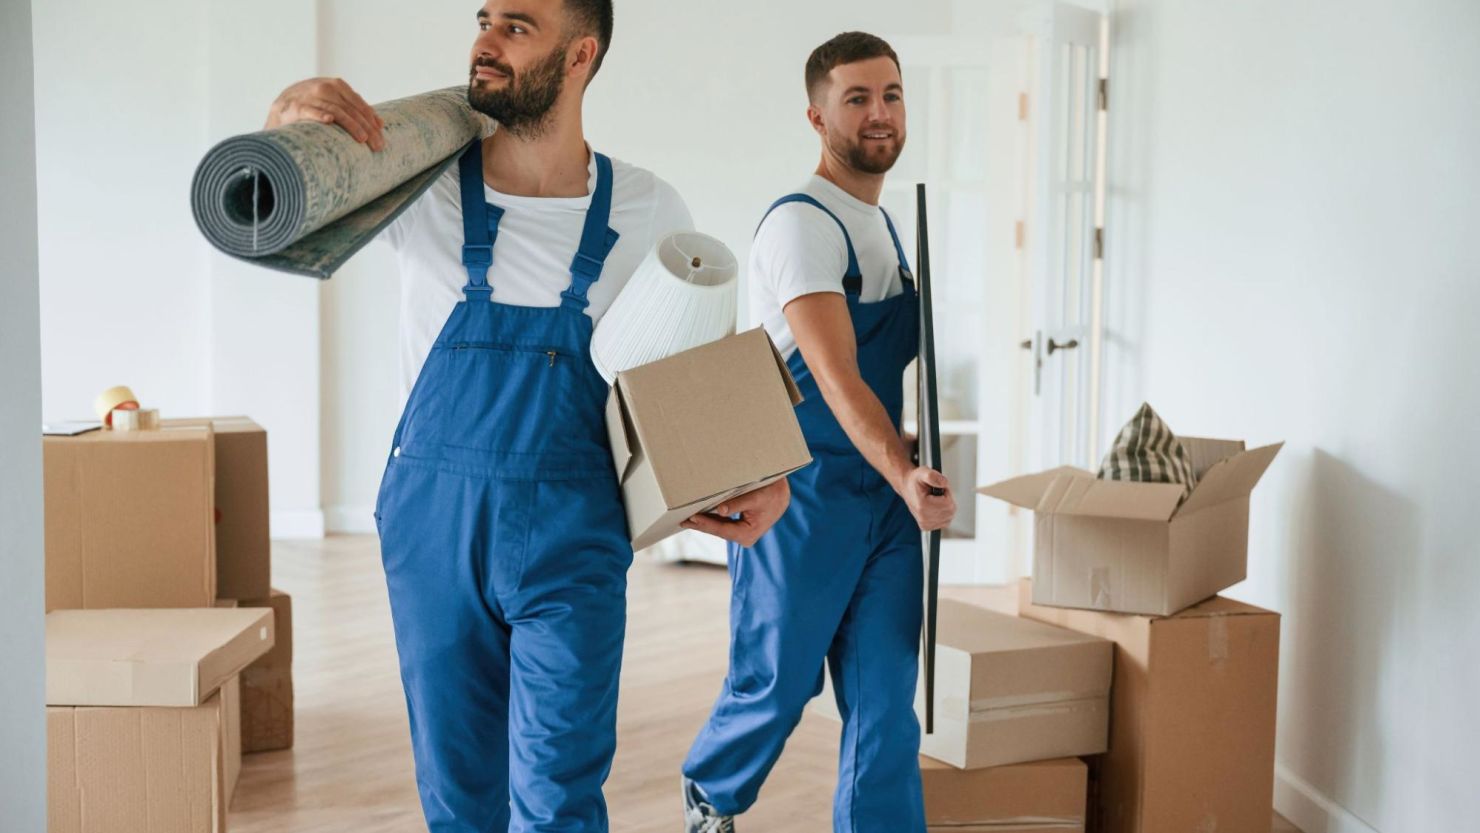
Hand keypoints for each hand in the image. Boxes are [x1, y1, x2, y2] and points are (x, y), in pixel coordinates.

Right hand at [264, 77, 385, 150]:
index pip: (359, 103)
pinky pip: (309, 110)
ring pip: (335, 110)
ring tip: (362, 138)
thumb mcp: (333, 102)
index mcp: (336, 85)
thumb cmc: (313, 107)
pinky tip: (329, 120)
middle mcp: (324, 87)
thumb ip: (353, 108)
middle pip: (351, 109)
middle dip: (366, 127)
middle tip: (377, 144)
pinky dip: (319, 114)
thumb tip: (380, 123)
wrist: (281, 107)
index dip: (371, 118)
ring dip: (351, 125)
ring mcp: (309, 96)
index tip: (381, 134)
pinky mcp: (295, 106)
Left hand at [680, 478, 790, 547]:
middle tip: (681, 520)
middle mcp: (744, 538)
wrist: (781, 494)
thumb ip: (738, 504)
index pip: (722, 530)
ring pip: (718, 528)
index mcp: (748, 534)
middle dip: (700, 525)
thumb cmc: (771, 494)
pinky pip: (722, 524)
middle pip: (717, 531)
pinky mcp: (739, 528)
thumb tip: (720, 510)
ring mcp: (741, 534)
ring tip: (686, 518)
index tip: (692, 518)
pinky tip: (699, 515)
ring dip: (703, 523)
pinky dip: (711, 519)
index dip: (706, 524)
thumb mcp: (756, 497)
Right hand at [899, 466, 955, 531]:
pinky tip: (936, 507)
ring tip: (936, 499)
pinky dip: (944, 514)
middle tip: (937, 493)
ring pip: (949, 517)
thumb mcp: (923, 472)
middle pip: (950, 511)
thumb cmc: (915, 481)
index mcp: (922, 506)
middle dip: (947, 500)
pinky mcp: (927, 526)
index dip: (947, 493)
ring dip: (946, 507)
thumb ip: (933, 476)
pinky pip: (945, 522)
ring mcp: (925, 524)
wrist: (907, 487)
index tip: (939, 489)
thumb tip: (944, 483)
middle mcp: (923, 517)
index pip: (949, 504)